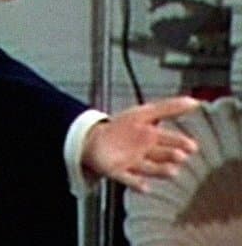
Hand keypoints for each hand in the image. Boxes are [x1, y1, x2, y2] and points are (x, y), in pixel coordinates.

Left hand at [81, 96, 199, 191]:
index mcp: (152, 137)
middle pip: (162, 154)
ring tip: (172, 171)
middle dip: (172, 156)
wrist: (94, 140)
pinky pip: (128, 178)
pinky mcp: (119, 172)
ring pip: (149, 167)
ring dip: (160, 170)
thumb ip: (168, 108)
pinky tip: (145, 187)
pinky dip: (136, 183)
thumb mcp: (144, 113)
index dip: (181, 142)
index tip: (193, 146)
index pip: (170, 140)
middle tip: (181, 157)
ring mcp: (133, 163)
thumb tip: (194, 102)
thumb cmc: (121, 128)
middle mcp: (146, 152)